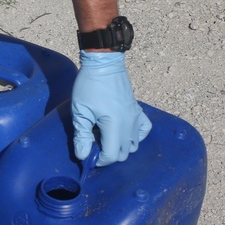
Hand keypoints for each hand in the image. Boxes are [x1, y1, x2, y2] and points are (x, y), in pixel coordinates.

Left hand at [71, 51, 151, 165]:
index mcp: (115, 125)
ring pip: (134, 145)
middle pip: (123, 154)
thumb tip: (83, 156)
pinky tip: (121, 131)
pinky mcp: (138, 111)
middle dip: (108, 155)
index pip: (111, 156)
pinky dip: (135, 136)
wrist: (103, 64)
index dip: (98, 160)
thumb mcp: (80, 112)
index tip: (87, 153)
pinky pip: (144, 130)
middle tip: (93, 144)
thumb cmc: (89, 86)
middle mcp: (129, 124)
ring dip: (119, 147)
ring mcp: (136, 117)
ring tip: (104, 137)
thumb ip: (82, 136)